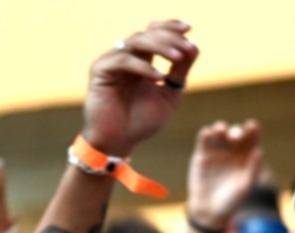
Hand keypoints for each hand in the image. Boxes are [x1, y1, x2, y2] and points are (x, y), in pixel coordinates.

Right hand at [81, 20, 197, 156]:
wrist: (119, 142)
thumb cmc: (142, 122)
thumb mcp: (169, 95)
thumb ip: (180, 72)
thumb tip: (194, 47)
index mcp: (141, 60)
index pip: (154, 33)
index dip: (171, 27)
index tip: (190, 29)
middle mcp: (126, 57)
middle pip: (147, 34)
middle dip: (169, 38)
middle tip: (186, 47)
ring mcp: (112, 61)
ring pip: (136, 42)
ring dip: (159, 47)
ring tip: (177, 57)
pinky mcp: (100, 70)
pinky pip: (123, 61)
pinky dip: (143, 67)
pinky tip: (159, 77)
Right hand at [187, 120, 262, 230]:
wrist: (210, 212)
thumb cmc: (232, 201)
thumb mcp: (245, 186)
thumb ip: (253, 169)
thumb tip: (259, 151)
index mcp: (246, 157)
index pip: (251, 140)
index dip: (253, 131)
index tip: (253, 126)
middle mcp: (232, 152)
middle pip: (235, 134)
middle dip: (236, 131)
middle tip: (236, 136)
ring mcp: (217, 152)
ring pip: (219, 133)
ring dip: (220, 128)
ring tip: (221, 130)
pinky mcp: (202, 155)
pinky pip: (204, 140)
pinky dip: (206, 134)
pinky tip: (208, 133)